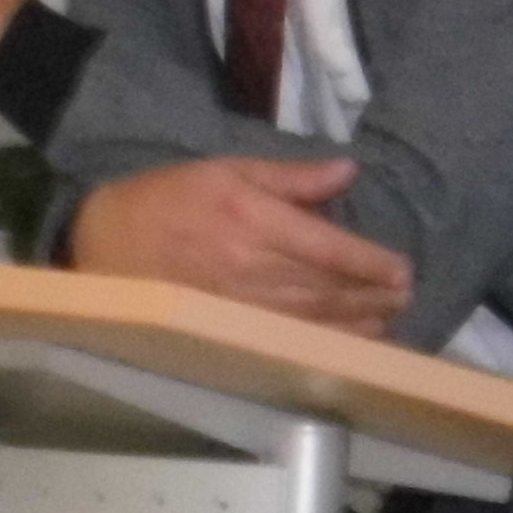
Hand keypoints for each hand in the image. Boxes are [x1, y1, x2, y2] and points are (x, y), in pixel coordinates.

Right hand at [70, 157, 413, 336]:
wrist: (106, 241)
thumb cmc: (169, 198)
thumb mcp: (228, 169)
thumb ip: (291, 177)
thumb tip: (347, 173)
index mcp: (252, 220)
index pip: (326, 248)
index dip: (368, 262)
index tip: (401, 269)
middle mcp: (250, 266)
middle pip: (325, 287)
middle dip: (371, 294)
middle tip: (406, 294)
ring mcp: (239, 303)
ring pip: (311, 318)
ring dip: (356, 322)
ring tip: (390, 319)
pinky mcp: (227, 326)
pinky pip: (287, 338)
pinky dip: (324, 342)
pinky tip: (350, 343)